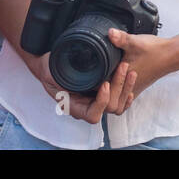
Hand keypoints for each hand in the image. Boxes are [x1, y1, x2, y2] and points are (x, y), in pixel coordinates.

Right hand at [21, 49, 136, 125]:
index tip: (105, 83)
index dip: (102, 101)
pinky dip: (125, 92)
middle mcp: (86, 107)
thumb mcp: (53, 72)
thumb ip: (65, 79)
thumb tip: (81, 77)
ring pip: (117, 105)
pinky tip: (129, 80)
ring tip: (130, 70)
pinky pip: (117, 100)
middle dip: (119, 88)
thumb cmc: (49, 68)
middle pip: (109, 108)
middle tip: (122, 68)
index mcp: (73, 106)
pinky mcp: (99, 93)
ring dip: (125, 88)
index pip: (93, 114)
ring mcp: (94, 100)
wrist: (48, 63)